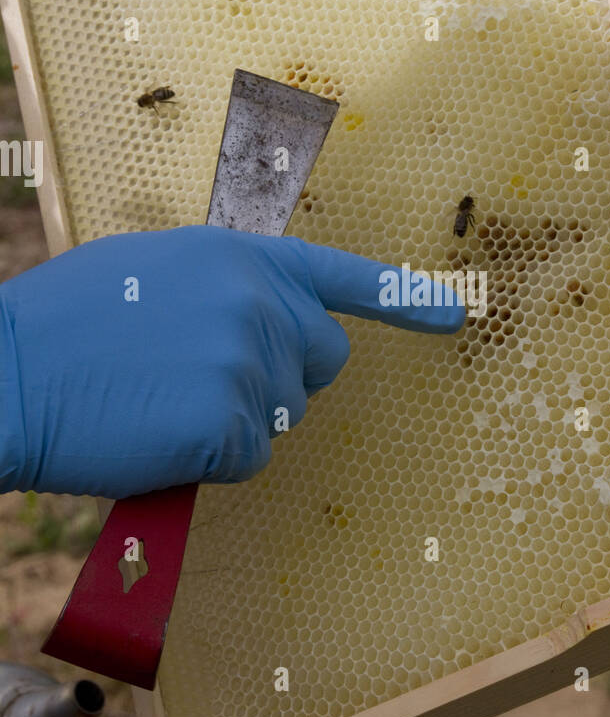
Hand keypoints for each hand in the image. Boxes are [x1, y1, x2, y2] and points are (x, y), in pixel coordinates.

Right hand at [0, 227, 462, 499]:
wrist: (6, 373)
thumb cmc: (63, 325)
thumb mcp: (152, 270)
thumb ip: (223, 286)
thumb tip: (260, 320)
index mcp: (239, 256)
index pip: (340, 276)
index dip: (404, 297)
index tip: (457, 314)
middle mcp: (260, 302)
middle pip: (324, 359)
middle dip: (286, 378)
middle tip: (211, 383)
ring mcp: (251, 362)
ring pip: (285, 415)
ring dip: (238, 422)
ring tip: (164, 402)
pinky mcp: (233, 424)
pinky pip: (252, 457)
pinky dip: (212, 460)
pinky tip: (159, 435)